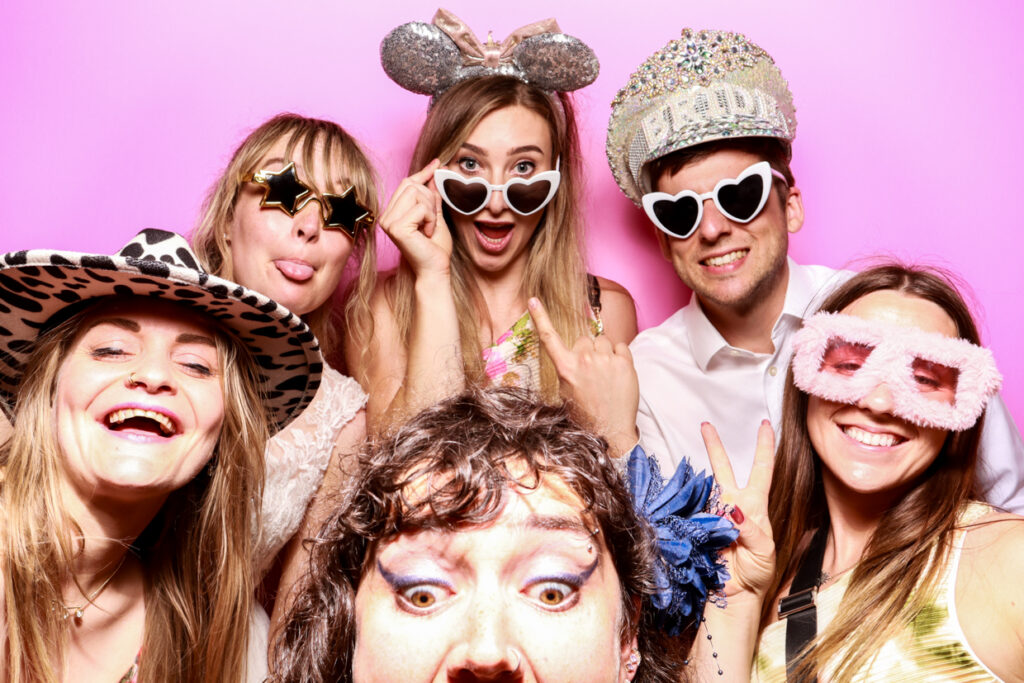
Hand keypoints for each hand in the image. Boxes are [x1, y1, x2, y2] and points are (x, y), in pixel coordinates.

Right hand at [378, 159, 451, 276]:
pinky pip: (421, 208)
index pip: (406, 184)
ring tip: (428, 228)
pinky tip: (426, 233)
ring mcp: (388, 221)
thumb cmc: (435, 248)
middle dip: (430, 200)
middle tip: (432, 221)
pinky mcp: (396, 227)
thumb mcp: (435, 216)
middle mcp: (386, 216)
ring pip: (417, 194)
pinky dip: (430, 219)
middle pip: (412, 186)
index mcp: (392, 212)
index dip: (423, 172)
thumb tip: (434, 173)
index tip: (438, 163)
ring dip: (430, 210)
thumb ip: (432, 197)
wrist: (435, 269)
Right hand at [529, 297, 638, 454]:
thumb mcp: (566, 391)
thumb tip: (575, 353)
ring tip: (606, 375)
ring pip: (603, 341)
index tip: (534, 300)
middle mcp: (583, 360)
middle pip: (585, 338)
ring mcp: (605, 359)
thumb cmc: (586, 413)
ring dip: (605, 353)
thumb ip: (568, 367)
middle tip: (593, 372)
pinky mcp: (624, 362)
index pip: (549, 337)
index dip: (540, 316)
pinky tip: (618, 373)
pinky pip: (621, 346)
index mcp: (565, 367)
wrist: (610, 430)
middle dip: (589, 350)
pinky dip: (620, 356)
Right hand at [701, 420, 775, 598]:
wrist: (735, 596)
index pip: (762, 469)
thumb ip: (751, 529)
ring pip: (704, 486)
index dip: (765, 446)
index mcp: (755, 507)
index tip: (766, 425)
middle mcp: (733, 506)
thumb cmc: (756, 573)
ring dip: (696, 475)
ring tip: (684, 472)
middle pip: (724, 468)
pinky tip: (683, 494)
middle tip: (705, 424)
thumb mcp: (764, 550)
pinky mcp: (697, 526)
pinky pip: (690, 509)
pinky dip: (686, 502)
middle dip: (714, 445)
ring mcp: (713, 515)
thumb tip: (732, 509)